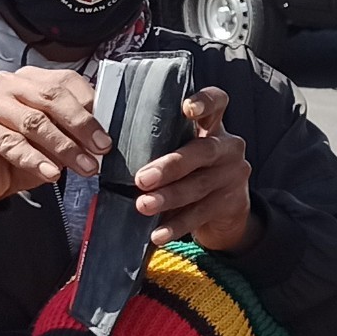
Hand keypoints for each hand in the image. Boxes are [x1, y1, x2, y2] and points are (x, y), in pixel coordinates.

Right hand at [0, 67, 105, 201]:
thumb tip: (100, 139)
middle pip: (51, 98)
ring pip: (33, 121)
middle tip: (101, 149)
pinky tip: (51, 174)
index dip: (90, 108)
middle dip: (81, 126)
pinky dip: (35, 160)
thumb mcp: (51, 140)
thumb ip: (71, 131)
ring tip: (84, 167)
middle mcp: (8, 83)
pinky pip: (11, 142)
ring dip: (63, 147)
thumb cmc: (18, 153)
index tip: (106, 136)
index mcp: (31, 78)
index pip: (66, 83)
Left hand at [135, 87, 253, 251]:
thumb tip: (103, 148)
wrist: (226, 209)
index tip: (187, 109)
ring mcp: (233, 175)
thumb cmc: (192, 170)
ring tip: (143, 206)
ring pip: (199, 185)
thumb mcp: (183, 148)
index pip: (217, 102)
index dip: (204, 102)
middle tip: (142, 178)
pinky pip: (201, 214)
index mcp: (213, 125)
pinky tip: (158, 233)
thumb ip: (160, 142)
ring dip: (169, 197)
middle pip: (203, 150)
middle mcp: (228, 147)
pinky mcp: (231, 203)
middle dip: (171, 165)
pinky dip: (177, 225)